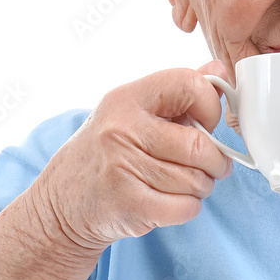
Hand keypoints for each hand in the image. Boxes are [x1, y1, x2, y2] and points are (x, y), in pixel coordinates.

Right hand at [32, 60, 232, 252]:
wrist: (61, 204)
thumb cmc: (105, 154)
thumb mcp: (132, 112)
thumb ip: (177, 92)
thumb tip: (219, 71)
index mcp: (127, 98)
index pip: (189, 84)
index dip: (210, 106)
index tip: (205, 124)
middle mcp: (121, 128)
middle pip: (199, 144)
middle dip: (215, 161)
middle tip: (210, 166)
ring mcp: (123, 167)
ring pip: (196, 180)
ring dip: (202, 186)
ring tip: (185, 184)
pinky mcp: (129, 205)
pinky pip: (186, 207)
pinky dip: (189, 207)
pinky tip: (173, 201)